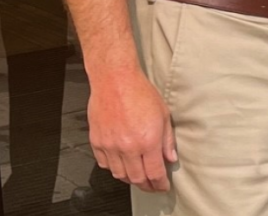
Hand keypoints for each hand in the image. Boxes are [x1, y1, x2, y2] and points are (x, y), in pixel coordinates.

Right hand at [88, 66, 175, 191]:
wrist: (115, 81)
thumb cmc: (139, 92)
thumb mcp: (163, 114)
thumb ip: (167, 139)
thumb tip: (170, 157)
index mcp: (147, 140)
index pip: (154, 173)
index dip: (160, 184)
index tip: (163, 186)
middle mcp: (128, 147)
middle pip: (137, 178)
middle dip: (146, 185)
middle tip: (152, 186)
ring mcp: (110, 146)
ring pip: (119, 174)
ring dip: (130, 179)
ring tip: (138, 177)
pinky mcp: (97, 142)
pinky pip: (104, 164)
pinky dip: (114, 168)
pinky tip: (122, 165)